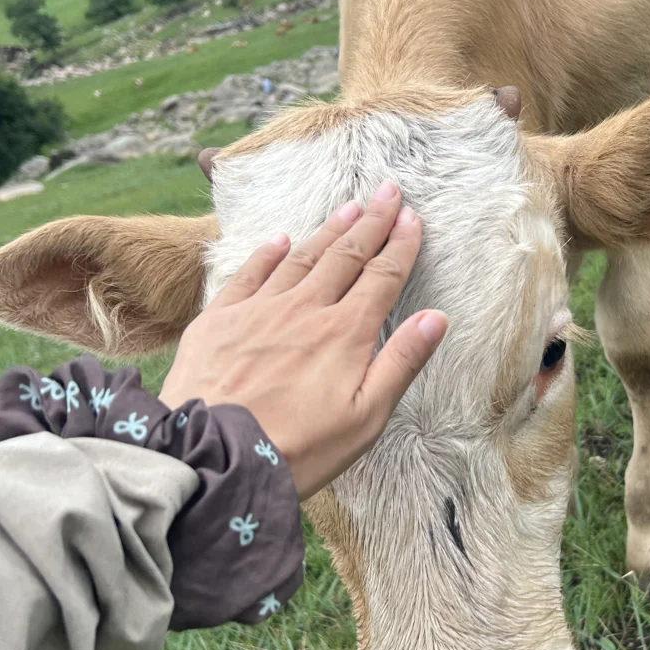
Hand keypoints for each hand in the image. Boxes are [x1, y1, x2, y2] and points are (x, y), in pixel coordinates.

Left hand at [159, 182, 446, 498]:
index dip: (400, 245)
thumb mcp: (366, 417)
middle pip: (346, 256)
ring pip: (302, 258)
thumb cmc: (298, 448)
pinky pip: (249, 274)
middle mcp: (305, 310)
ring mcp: (259, 310)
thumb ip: (401, 363)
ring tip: (349, 206)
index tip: (412, 218)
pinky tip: (281, 239)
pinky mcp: (219, 320)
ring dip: (328, 230)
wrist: (214, 457)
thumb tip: (435, 317)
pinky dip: (268, 253)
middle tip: (388, 192)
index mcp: (345, 334)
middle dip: (371, 222)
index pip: (382, 278)